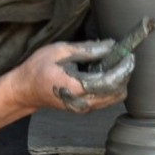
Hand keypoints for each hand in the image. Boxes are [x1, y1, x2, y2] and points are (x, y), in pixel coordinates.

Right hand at [12, 40, 133, 113]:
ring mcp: (84, 108)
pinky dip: (110, 86)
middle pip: (117, 92)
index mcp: (76, 87)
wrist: (25, 90)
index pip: (110, 81)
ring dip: (118, 81)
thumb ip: (88, 50)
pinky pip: (106, 100)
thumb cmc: (38, 69)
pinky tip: (102, 73)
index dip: (123, 68)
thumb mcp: (60, 51)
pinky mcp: (84, 109)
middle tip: (123, 57)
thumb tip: (110, 46)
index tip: (129, 55)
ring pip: (114, 98)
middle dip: (124, 74)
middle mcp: (82, 102)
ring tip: (112, 64)